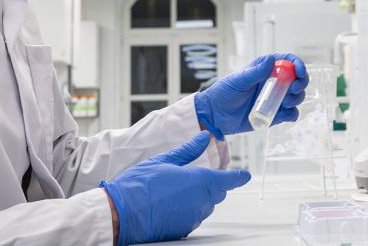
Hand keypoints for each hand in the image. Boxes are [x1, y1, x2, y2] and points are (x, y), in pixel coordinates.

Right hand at [100, 131, 250, 245]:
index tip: (245, 175)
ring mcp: (194, 217)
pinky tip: (170, 205)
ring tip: (175, 191)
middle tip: (192, 178)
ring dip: (199, 198)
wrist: (122, 213)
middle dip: (212, 185)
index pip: (230, 179)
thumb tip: (204, 137)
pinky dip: (188, 210)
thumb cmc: (140, 185)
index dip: (239, 177)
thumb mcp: (165, 160)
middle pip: (218, 193)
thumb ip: (189, 150)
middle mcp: (201, 201)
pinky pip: (194, 218)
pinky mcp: (184, 230)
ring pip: (206, 206)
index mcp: (201, 180)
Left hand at [194, 53, 308, 138]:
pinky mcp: (274, 114)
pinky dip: (292, 114)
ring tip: (285, 103)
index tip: (300, 72)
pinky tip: (284, 114)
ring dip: (297, 99)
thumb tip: (272, 59)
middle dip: (301, 83)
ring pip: (297, 96)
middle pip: (297, 79)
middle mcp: (273, 82)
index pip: (288, 62)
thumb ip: (256, 71)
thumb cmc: (223, 93)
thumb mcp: (239, 80)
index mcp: (266, 69)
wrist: (215, 116)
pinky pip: (291, 114)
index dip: (298, 64)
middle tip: (293, 90)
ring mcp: (275, 98)